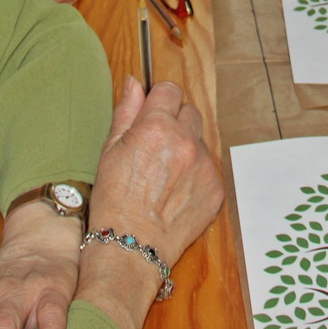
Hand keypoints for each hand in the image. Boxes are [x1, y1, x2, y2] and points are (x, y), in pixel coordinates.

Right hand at [89, 78, 223, 268]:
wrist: (132, 245)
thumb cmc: (114, 199)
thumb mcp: (111, 149)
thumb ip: (127, 111)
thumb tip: (134, 83)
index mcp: (157, 126)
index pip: (169, 90)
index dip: (159, 102)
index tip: (153, 114)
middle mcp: (185, 141)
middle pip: (189, 112)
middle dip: (175, 123)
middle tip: (157, 148)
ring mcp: (204, 165)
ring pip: (200, 141)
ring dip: (187, 149)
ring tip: (165, 175)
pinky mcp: (216, 188)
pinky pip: (208, 168)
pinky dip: (196, 175)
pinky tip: (177, 192)